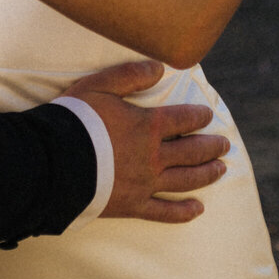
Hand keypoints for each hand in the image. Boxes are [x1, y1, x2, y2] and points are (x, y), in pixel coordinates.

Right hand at [63, 60, 228, 223]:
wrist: (55, 162)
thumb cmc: (75, 119)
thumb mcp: (99, 85)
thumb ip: (130, 74)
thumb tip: (159, 67)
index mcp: (148, 125)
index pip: (184, 119)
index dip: (199, 116)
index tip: (208, 116)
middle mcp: (154, 156)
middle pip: (192, 151)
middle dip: (211, 146)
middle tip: (224, 144)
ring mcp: (146, 183)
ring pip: (186, 179)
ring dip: (207, 174)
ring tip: (221, 170)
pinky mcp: (134, 205)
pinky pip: (165, 212)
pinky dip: (184, 212)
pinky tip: (197, 209)